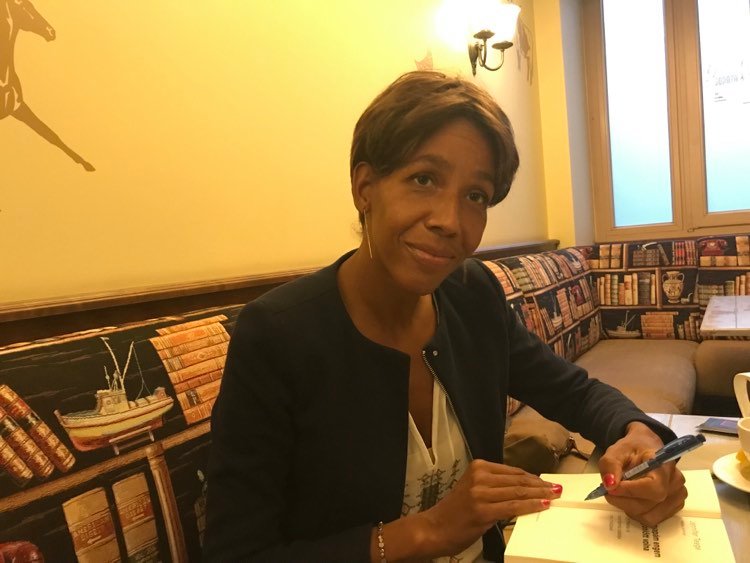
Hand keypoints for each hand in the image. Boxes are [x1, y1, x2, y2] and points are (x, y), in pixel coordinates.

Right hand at [416, 459, 561, 556]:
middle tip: (557, 489)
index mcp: (478, 467)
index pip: (513, 471)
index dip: (533, 477)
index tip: (547, 482)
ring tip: (554, 496)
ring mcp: (481, 493)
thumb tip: (522, 489)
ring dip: (540, 495)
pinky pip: (514, 507)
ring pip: (519, 493)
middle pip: (518, 481)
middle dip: (540, 485)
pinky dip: (531, 506)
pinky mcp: (483, 511)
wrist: (434, 528)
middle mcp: (480, 476)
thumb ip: (495, 486)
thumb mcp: (474, 490)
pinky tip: (543, 505)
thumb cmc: (455, 512)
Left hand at [597, 422, 686, 526]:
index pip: (653, 488)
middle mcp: (675, 481)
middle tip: (610, 491)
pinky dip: (638, 513)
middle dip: (623, 501)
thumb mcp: (615, 451)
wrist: (647, 447)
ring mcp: (678, 495)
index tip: (611, 488)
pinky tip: (633, 499)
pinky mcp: (675, 506)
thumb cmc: (632, 449)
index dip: (630, 492)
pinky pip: (653, 519)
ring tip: (623, 494)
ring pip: (649, 516)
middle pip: (648, 504)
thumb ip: (610, 465)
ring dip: (629, 508)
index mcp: (663, 464)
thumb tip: (610, 485)